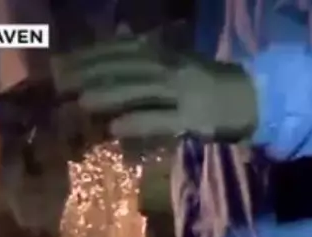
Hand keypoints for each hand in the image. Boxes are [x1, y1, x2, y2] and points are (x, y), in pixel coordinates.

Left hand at [57, 31, 258, 141]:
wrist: (252, 99)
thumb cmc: (210, 81)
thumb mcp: (179, 59)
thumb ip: (150, 51)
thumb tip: (123, 33)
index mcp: (165, 53)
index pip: (121, 50)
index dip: (89, 55)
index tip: (60, 62)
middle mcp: (171, 68)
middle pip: (125, 68)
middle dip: (90, 74)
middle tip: (59, 83)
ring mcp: (183, 94)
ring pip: (140, 90)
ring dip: (109, 95)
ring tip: (80, 102)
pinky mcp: (194, 119)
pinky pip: (162, 120)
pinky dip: (138, 122)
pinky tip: (115, 128)